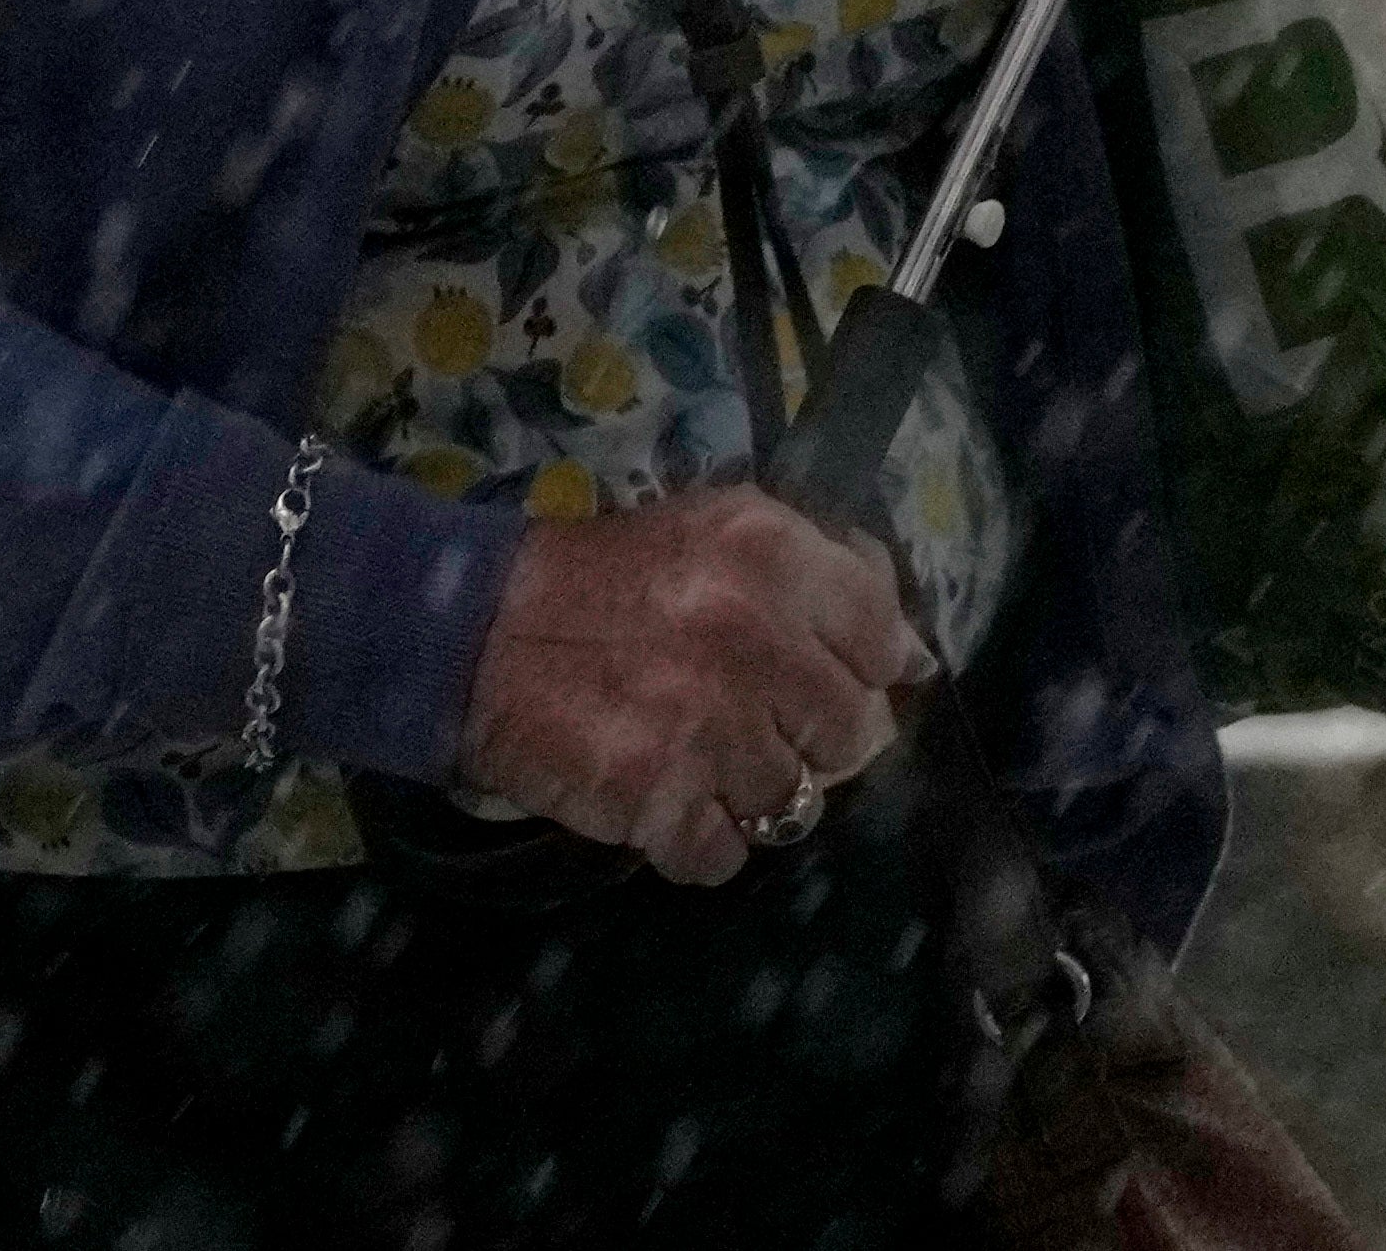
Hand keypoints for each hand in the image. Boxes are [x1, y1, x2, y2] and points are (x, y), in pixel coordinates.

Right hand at [455, 488, 930, 885]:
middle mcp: (752, 637)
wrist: (474, 631)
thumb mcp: (715, 531)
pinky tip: (662, 796)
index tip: (818, 674)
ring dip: (749, 791)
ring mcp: (710, 728)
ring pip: (794, 802)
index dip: (859, 665)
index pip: (884, 638)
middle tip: (749, 718)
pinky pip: (725, 855)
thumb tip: (911, 653)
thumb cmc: (605, 580)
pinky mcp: (662, 803)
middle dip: (807, 735)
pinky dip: (696, 840)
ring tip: (693, 754)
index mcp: (771, 554)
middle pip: (852, 732)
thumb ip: (822, 574)